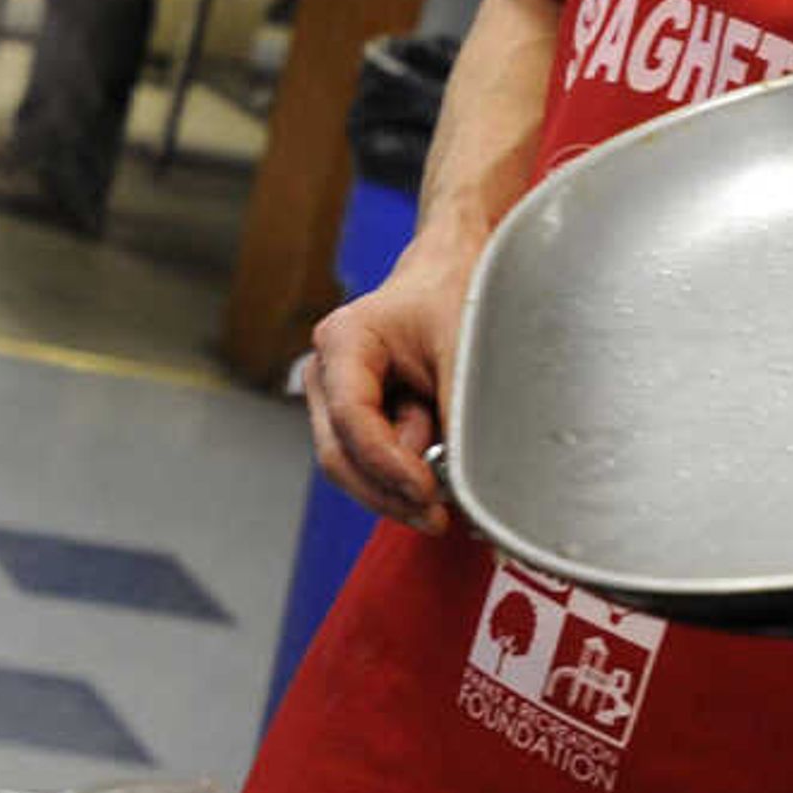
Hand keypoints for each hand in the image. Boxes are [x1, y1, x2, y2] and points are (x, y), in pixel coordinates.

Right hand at [306, 234, 476, 534]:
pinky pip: (369, 464)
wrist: (448, 274)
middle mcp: (326, 372)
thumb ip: (458, 412)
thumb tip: (466, 483)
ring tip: (447, 475)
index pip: (352, 420)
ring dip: (398, 482)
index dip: (387, 466)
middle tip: (438, 518)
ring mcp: (333, 398)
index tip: (429, 493)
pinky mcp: (352, 419)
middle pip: (339, 456)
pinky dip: (402, 475)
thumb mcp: (463, 349)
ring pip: (352, 467)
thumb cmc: (453, 298)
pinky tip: (436, 470)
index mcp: (343, 341)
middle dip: (387, 493)